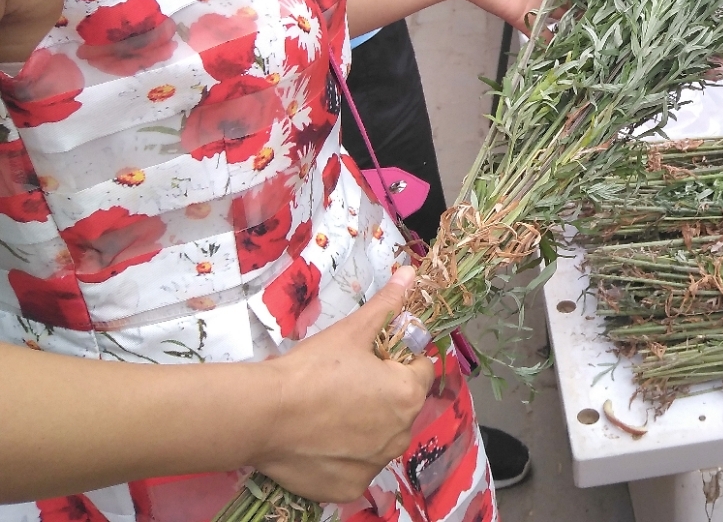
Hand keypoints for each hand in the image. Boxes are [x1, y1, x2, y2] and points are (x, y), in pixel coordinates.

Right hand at [253, 267, 434, 503]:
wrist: (264, 415)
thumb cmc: (313, 369)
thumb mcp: (352, 331)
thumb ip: (386, 305)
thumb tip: (410, 273)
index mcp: (408, 394)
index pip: (420, 370)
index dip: (397, 360)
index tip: (369, 358)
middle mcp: (401, 434)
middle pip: (401, 406)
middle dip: (382, 394)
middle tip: (345, 384)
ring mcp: (376, 465)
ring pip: (380, 437)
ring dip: (366, 426)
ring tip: (329, 411)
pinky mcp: (350, 488)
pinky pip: (357, 466)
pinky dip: (344, 455)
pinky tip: (321, 440)